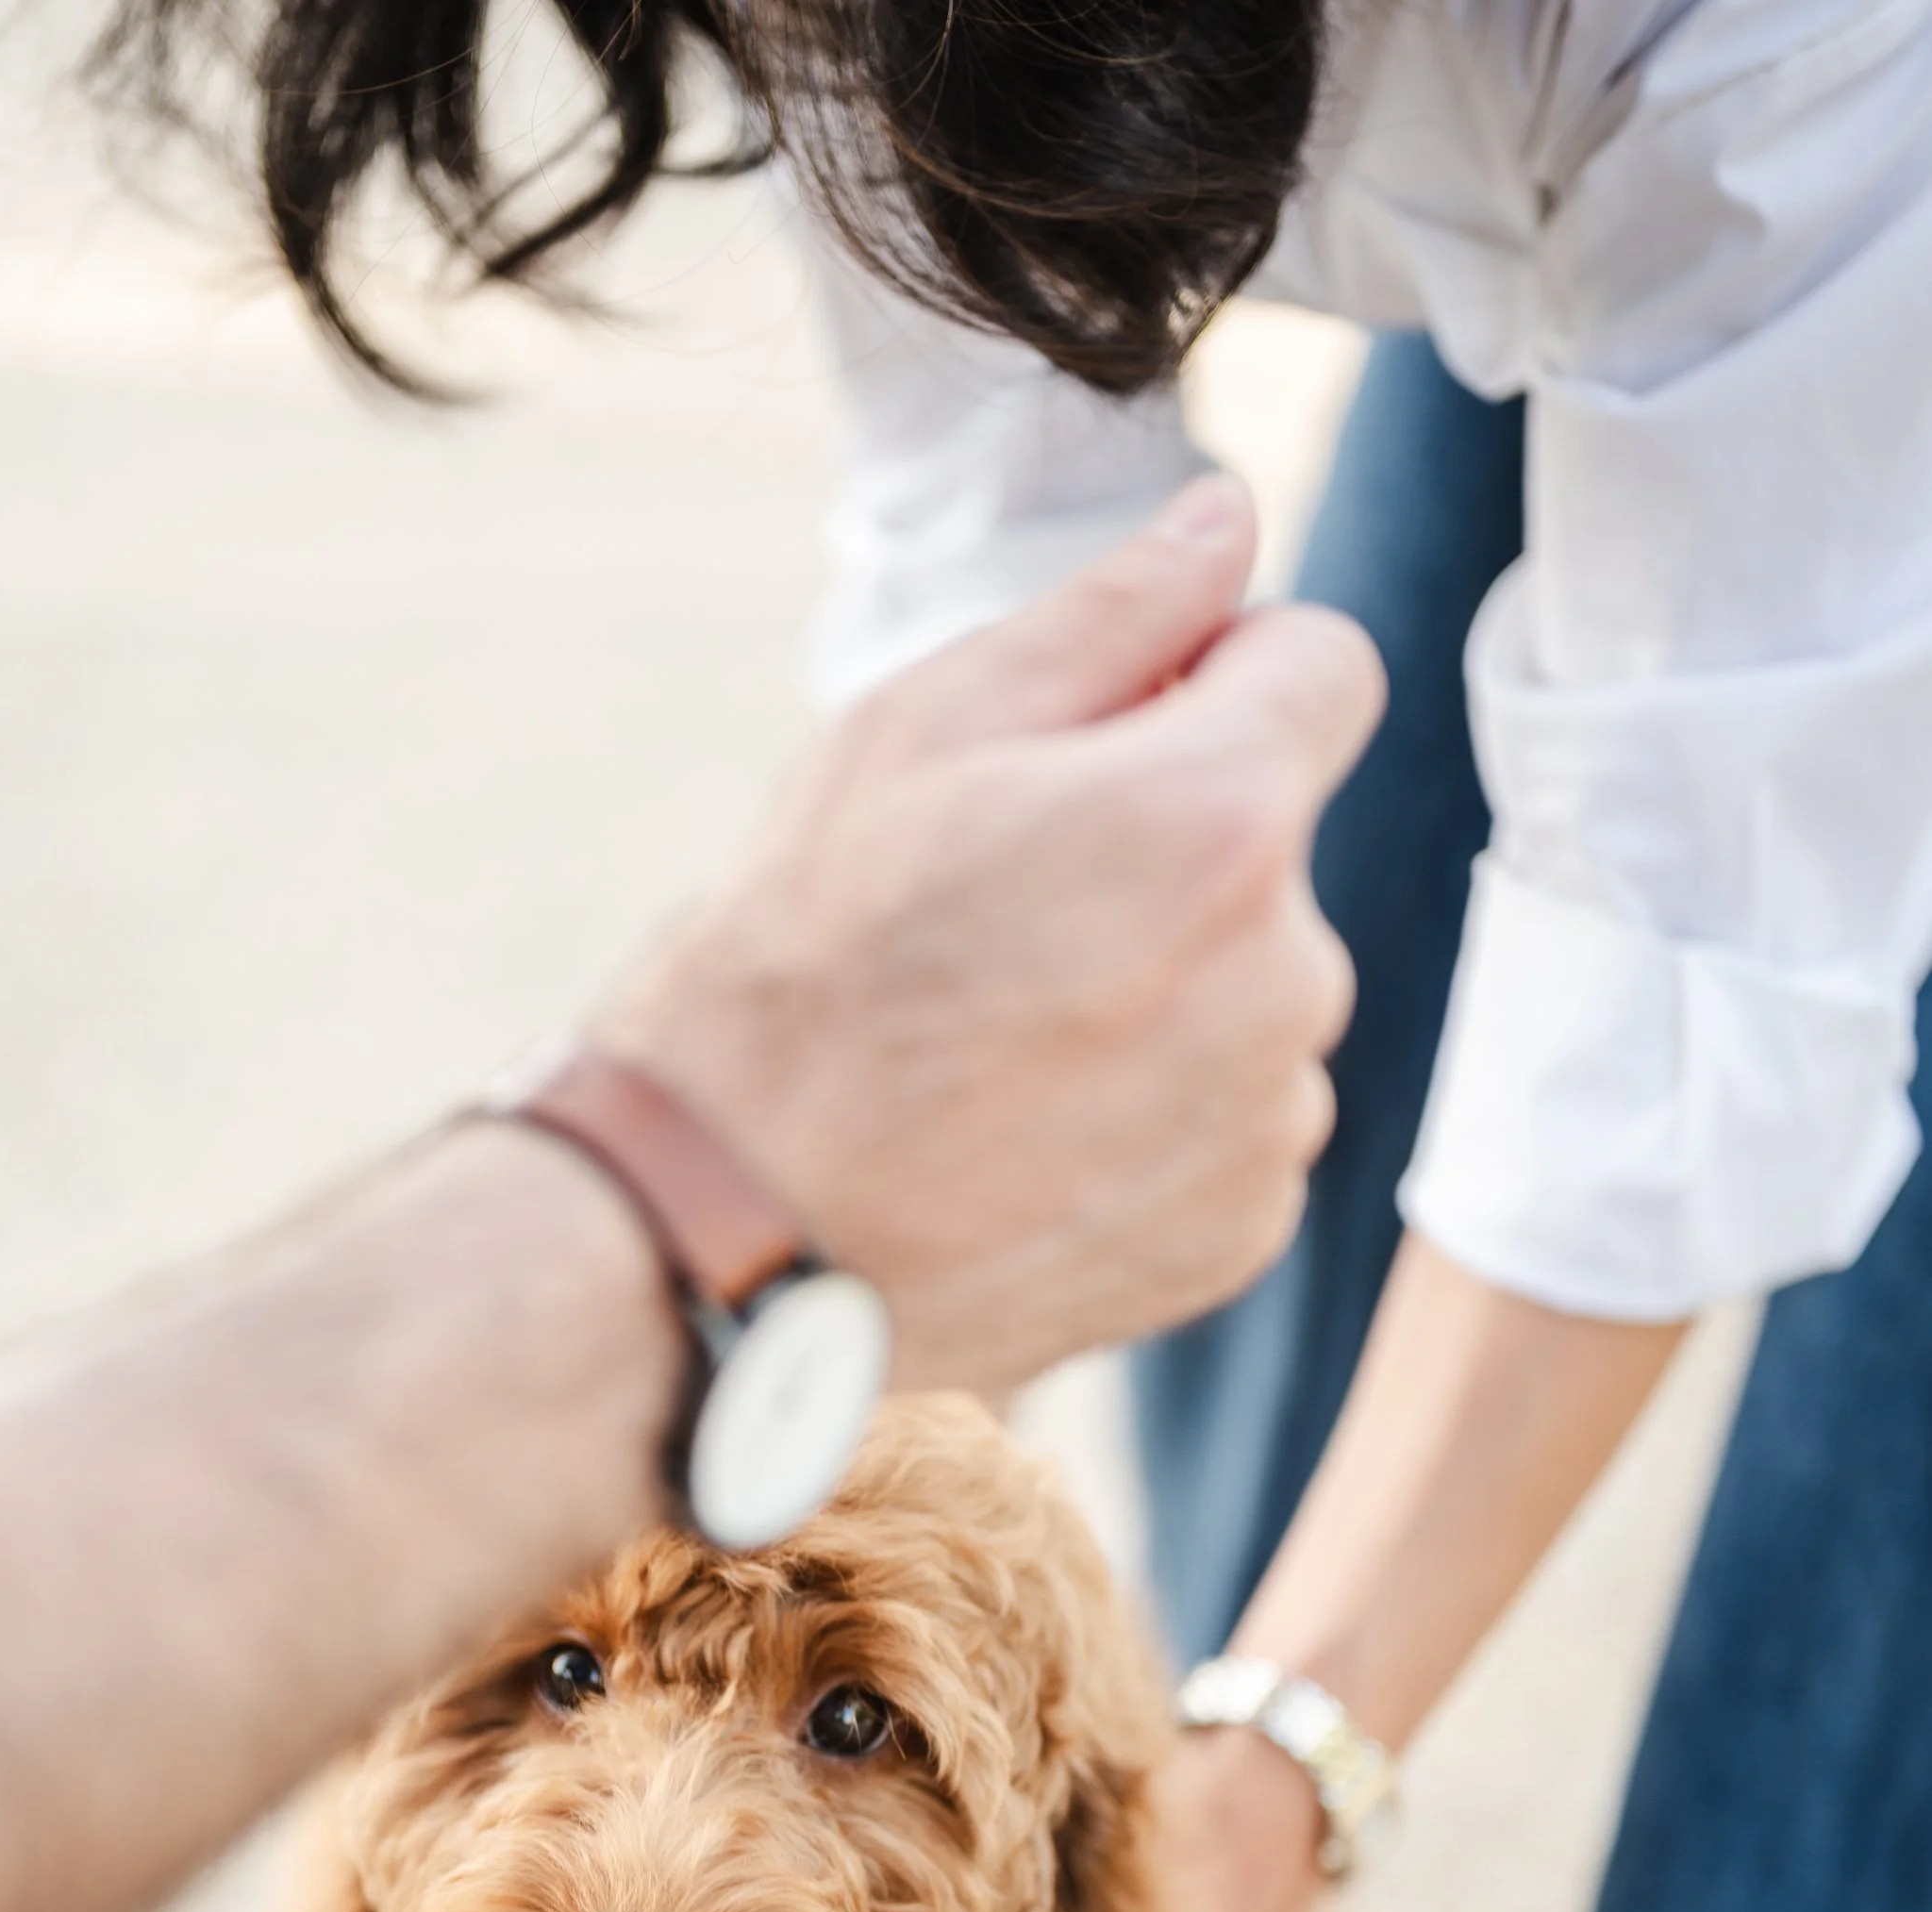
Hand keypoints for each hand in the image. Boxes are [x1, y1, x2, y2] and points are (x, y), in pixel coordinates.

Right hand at [605, 472, 1384, 1394]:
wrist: (736, 1230)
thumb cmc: (801, 971)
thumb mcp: (919, 733)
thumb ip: (1110, 615)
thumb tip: (1227, 527)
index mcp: (1219, 816)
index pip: (1328, 668)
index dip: (1219, 673)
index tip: (1117, 729)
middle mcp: (1286, 973)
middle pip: (1278, 846)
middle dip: (1175, 849)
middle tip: (1001, 914)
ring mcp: (1268, 1118)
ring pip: (1259, 993)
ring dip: (1169, 991)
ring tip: (1001, 1039)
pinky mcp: (1240, 1229)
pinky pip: (1236, 1125)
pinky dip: (1158, 1119)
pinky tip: (1027, 1131)